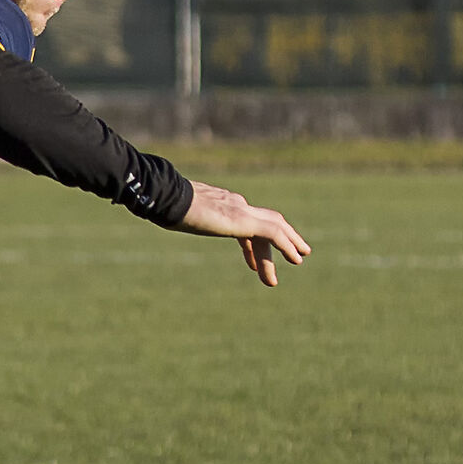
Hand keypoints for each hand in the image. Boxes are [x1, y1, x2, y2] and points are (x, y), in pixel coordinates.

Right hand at [178, 180, 309, 286]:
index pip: (245, 223)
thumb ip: (179, 216)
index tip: (253, 266)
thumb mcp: (174, 215)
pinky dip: (287, 245)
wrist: (165, 197)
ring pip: (275, 227)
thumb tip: (165, 216)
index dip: (252, 245)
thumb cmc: (162, 205)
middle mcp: (236, 204)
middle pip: (265, 222)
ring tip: (300, 259)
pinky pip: (273, 234)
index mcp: (221, 204)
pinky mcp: (243, 220)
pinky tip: (295, 257)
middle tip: (295, 258)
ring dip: (289, 244)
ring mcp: (240, 210)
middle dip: (281, 240)